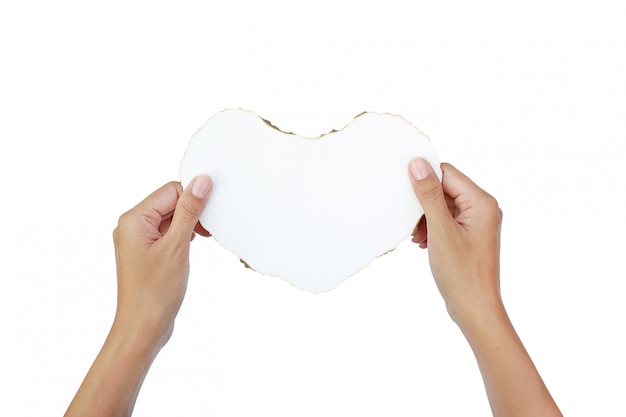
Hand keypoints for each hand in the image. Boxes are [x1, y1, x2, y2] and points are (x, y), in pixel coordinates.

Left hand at [112, 175, 211, 346]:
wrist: (143, 329)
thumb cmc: (155, 292)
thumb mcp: (177, 246)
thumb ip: (189, 210)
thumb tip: (201, 181)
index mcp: (134, 219)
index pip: (170, 191)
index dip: (193, 199)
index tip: (210, 214)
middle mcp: (132, 226)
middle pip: (170, 202)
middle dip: (192, 213)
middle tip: (207, 232)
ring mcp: (139, 241)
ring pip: (171, 218)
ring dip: (189, 226)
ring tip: (199, 243)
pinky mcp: (148, 253)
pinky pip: (169, 234)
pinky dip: (184, 237)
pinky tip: (192, 249)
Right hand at [409, 158, 502, 325]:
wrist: (475, 309)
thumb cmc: (462, 274)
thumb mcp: (440, 230)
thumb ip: (429, 195)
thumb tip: (418, 164)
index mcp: (481, 203)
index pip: (447, 174)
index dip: (425, 180)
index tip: (405, 191)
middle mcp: (483, 209)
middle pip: (445, 189)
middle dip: (424, 204)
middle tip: (413, 222)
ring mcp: (477, 223)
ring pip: (443, 206)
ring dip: (426, 218)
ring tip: (419, 237)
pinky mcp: (469, 236)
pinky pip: (446, 220)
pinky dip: (432, 228)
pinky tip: (423, 242)